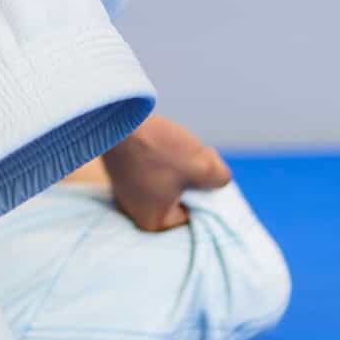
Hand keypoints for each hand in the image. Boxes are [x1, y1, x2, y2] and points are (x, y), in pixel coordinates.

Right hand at [100, 116, 232, 232]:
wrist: (118, 118)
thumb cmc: (157, 148)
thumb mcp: (203, 165)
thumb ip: (221, 178)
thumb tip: (218, 178)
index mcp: (154, 222)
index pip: (194, 211)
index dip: (204, 188)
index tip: (199, 168)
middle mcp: (136, 212)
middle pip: (181, 196)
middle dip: (190, 176)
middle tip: (189, 156)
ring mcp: (126, 192)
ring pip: (168, 181)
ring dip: (176, 165)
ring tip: (171, 147)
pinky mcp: (122, 172)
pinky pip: (152, 171)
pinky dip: (159, 158)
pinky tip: (157, 143)